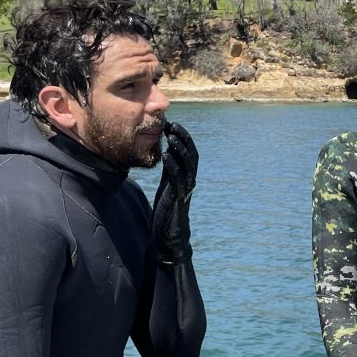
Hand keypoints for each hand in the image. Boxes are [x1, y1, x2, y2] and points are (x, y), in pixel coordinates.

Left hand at [152, 121, 198, 264]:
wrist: (170, 232)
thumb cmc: (168, 207)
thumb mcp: (169, 183)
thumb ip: (170, 168)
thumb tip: (165, 150)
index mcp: (186, 175)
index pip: (189, 152)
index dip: (183, 137)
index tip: (173, 123)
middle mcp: (190, 180)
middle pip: (191, 155)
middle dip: (183, 139)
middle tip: (173, 125)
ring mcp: (185, 189)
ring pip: (187, 165)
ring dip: (179, 150)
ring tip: (170, 137)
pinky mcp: (178, 197)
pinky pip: (177, 179)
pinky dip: (172, 166)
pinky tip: (165, 156)